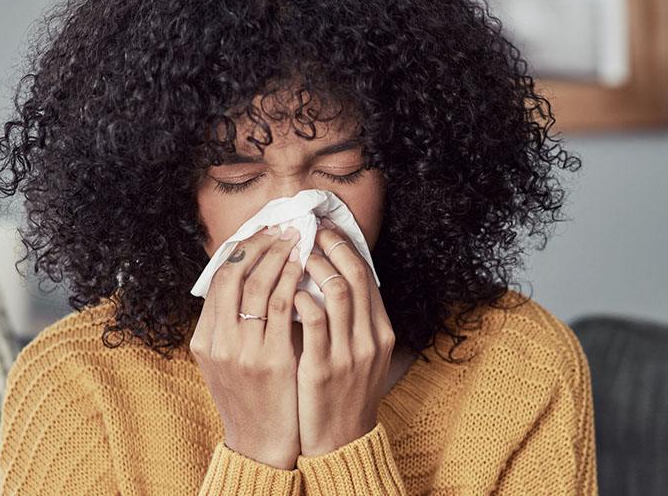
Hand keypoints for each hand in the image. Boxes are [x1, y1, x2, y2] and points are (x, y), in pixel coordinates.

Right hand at [189, 225, 304, 469]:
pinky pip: (280, 307)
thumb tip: (246, 281)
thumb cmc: (250, 398)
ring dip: (279, 256)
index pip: (218, 279)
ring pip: (256, 285)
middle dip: (260, 244)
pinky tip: (304, 268)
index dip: (241, 249)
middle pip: (233, 275)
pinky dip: (291, 281)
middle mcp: (218, 342)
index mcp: (204, 340)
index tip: (263, 232)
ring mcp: (242, 351)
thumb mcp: (226, 362)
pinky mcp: (270, 360)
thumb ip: (229, 326)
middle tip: (282, 227)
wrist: (259, 444)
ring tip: (297, 239)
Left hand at [293, 220, 396, 456]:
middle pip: (356, 275)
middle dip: (331, 245)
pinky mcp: (323, 369)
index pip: (367, 275)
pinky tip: (287, 291)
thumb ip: (351, 320)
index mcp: (380, 331)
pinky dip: (301, 299)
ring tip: (295, 253)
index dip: (346, 246)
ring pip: (338, 291)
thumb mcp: (359, 353)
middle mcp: (370, 338)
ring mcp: (349, 353)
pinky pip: (314, 322)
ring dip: (315, 266)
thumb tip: (330, 278)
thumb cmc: (342, 392)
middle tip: (308, 228)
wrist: (341, 440)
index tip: (325, 227)